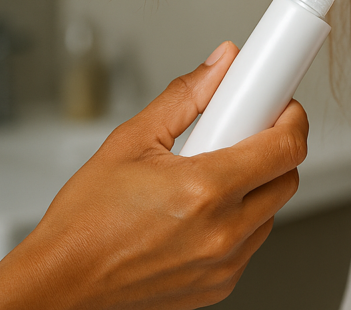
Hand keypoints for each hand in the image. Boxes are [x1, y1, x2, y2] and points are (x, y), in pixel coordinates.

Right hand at [0, 42, 307, 309]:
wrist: (58, 286)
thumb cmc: (83, 222)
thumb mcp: (130, 141)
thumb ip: (184, 97)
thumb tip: (220, 65)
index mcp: (205, 190)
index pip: (287, 147)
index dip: (292, 118)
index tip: (282, 106)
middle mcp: (223, 232)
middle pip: (288, 178)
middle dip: (274, 148)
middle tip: (244, 133)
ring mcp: (225, 264)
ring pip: (272, 211)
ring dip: (256, 187)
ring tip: (210, 176)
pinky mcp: (220, 285)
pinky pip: (251, 242)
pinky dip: (239, 222)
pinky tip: (202, 212)